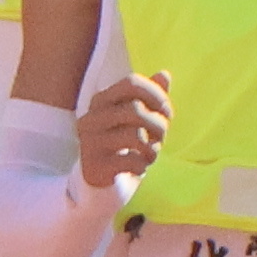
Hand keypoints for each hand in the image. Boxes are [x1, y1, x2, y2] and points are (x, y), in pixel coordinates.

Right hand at [71, 72, 170, 194]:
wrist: (99, 181)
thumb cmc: (123, 144)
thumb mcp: (137, 118)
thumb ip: (149, 97)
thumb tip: (164, 74)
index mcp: (101, 100)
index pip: (131, 83)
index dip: (156, 94)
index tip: (166, 112)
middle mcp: (91, 117)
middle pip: (136, 109)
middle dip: (159, 125)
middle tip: (161, 137)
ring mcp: (90, 142)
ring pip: (136, 135)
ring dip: (153, 147)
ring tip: (151, 153)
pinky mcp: (95, 165)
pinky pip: (132, 160)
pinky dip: (144, 165)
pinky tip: (140, 167)